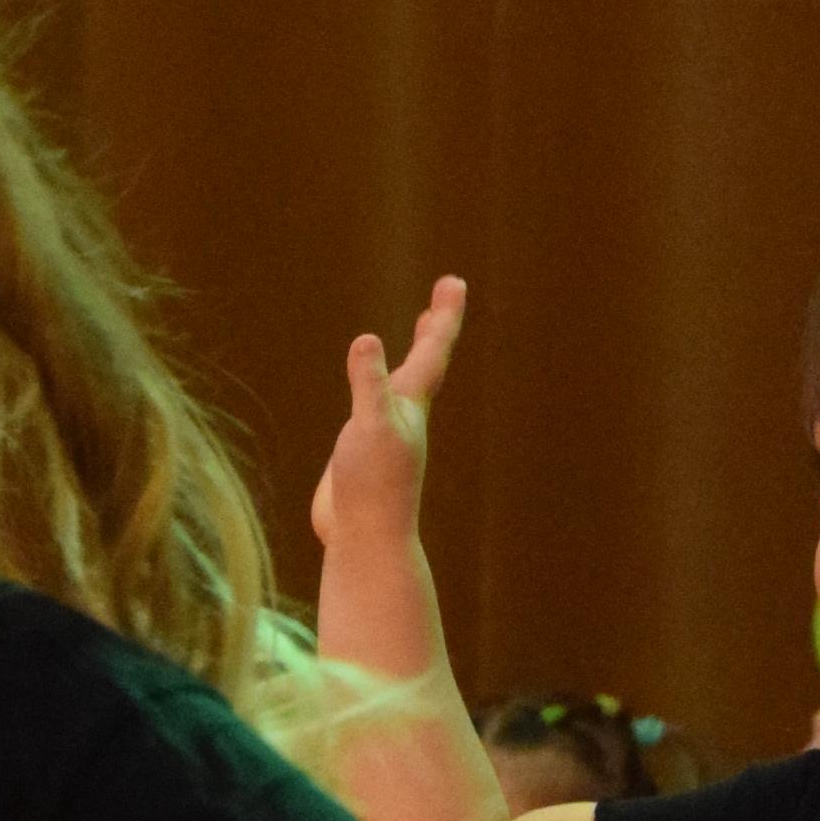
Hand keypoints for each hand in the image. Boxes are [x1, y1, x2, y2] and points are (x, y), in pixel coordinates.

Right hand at [311, 276, 465, 567]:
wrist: (364, 540)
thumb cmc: (372, 486)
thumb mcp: (368, 427)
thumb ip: (368, 384)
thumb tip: (366, 340)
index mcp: (411, 405)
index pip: (433, 350)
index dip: (444, 315)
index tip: (455, 281)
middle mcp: (405, 416)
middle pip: (426, 362)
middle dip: (435, 325)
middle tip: (446, 291)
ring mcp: (386, 436)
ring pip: (405, 387)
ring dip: (414, 357)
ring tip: (419, 335)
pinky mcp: (365, 455)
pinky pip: (377, 411)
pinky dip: (378, 392)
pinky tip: (372, 396)